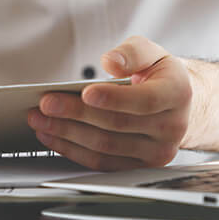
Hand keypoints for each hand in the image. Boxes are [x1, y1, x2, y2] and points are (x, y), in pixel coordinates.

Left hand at [28, 36, 191, 170]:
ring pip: (105, 148)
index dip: (113, 98)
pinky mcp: (139, 167)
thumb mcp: (152, 52)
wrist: (177, 104)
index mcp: (177, 94)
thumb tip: (111, 61)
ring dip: (67, 135)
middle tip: (46, 104)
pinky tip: (53, 136)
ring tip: (41, 120)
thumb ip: (132, 52)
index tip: (84, 93)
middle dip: (76, 114)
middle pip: (116, 126)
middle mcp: (171, 128)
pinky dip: (73, 151)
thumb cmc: (159, 75)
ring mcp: (156, 153)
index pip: (144, 100)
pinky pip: (101, 164)